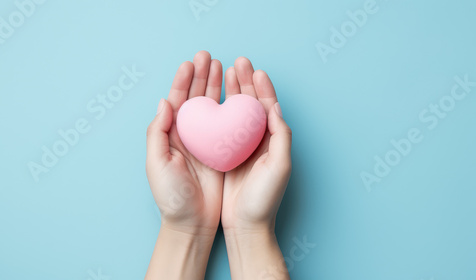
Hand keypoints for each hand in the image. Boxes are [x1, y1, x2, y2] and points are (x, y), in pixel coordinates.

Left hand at [145, 51, 223, 279]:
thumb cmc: (171, 196)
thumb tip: (164, 102)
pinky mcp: (222, 152)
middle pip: (196, 99)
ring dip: (216, 87)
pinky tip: (237, 96)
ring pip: (212, 108)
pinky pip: (228, 125)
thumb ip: (157, 132)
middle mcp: (189, 135)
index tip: (190, 63)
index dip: (182, 81)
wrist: (192, 222)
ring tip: (223, 68)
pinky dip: (231, 109)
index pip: (177, 101)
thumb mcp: (156, 164)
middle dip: (201, 77)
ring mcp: (206, 143)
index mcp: (170, 135)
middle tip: (209, 57)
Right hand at [221, 57, 292, 279]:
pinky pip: (221, 127)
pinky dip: (217, 111)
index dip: (262, 87)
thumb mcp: (279, 166)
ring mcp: (240, 147)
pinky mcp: (226, 155)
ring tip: (223, 72)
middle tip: (237, 63)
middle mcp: (258, 141)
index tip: (255, 70)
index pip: (268, 106)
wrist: (245, 225)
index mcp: (273, 141)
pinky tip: (210, 101)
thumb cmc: (264, 199)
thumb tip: (276, 107)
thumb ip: (280, 136)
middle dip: (245, 82)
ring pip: (235, 112)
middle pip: (251, 104)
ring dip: (231, 92)